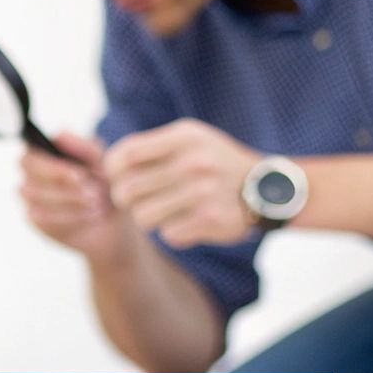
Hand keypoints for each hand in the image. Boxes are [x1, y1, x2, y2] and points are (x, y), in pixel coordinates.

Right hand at [19, 132, 133, 259]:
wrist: (113, 221)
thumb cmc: (105, 184)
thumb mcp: (103, 163)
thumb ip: (84, 148)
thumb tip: (58, 134)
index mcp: (43, 151)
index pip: (31, 154)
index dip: (54, 166)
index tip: (81, 176)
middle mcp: (30, 171)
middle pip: (28, 174)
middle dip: (62, 185)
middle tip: (94, 193)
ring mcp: (29, 196)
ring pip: (35, 196)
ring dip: (70, 201)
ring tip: (97, 204)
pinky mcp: (34, 218)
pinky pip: (41, 217)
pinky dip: (68, 217)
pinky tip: (88, 216)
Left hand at [102, 118, 262, 248]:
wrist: (266, 187)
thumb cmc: (214, 162)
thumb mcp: (189, 139)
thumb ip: (150, 147)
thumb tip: (106, 166)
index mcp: (184, 137)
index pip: (125, 155)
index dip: (112, 170)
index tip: (118, 177)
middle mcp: (193, 162)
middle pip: (127, 190)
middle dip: (125, 199)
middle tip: (135, 200)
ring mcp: (204, 192)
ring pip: (143, 217)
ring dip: (147, 218)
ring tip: (162, 211)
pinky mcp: (211, 220)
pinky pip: (169, 234)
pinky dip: (174, 232)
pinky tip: (187, 222)